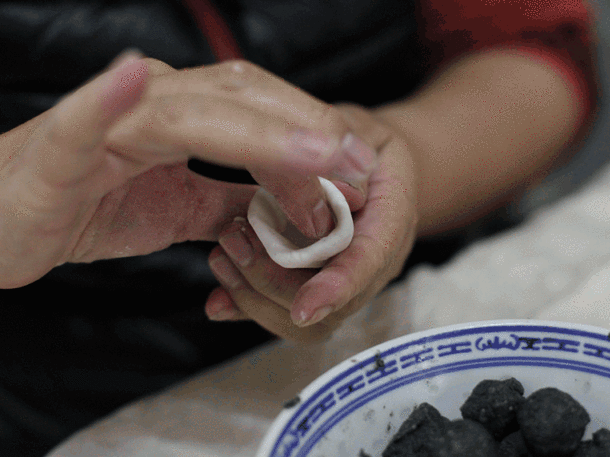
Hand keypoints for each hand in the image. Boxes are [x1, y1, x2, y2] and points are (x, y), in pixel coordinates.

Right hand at [0, 52, 376, 288]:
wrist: (0, 223)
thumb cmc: (84, 207)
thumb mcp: (177, 210)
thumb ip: (228, 203)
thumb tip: (283, 209)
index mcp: (181, 118)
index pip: (261, 112)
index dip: (315, 135)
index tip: (360, 171)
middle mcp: (153, 105)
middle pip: (242, 99)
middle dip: (307, 130)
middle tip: (359, 164)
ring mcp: (108, 122)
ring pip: (190, 110)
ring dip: (257, 128)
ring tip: (317, 149)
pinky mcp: (60, 149)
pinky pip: (84, 118)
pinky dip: (107, 97)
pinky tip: (134, 78)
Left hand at [204, 104, 417, 341]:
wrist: (372, 163)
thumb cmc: (362, 142)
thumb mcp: (357, 128)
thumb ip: (340, 151)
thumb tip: (327, 189)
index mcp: (392, 218)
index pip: (368, 261)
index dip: (337, 287)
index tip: (304, 308)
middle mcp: (374, 261)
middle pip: (333, 305)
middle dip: (275, 283)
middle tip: (232, 240)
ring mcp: (345, 279)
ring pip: (307, 321)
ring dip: (257, 296)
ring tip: (221, 255)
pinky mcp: (315, 284)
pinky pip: (284, 311)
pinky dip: (247, 306)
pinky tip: (217, 299)